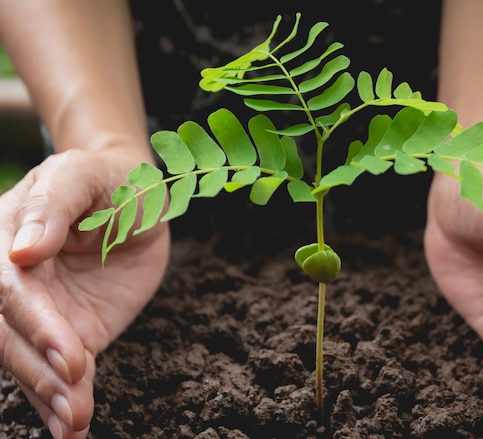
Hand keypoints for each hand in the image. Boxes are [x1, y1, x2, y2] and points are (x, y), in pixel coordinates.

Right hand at [0, 149, 169, 437]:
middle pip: (12, 333)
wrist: (136, 196)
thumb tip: (21, 250)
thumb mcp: (84, 175)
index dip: (36, 323)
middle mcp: (16, 281)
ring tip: (74, 422)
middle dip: (40, 369)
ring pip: (31, 359)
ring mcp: (43, 311)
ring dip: (49, 394)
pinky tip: (71, 426)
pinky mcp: (72, 330)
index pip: (10, 290)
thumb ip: (54, 205)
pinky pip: (60, 369)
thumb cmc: (109, 179)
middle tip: (72, 396)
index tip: (68, 352)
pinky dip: (63, 399)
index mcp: (6, 238)